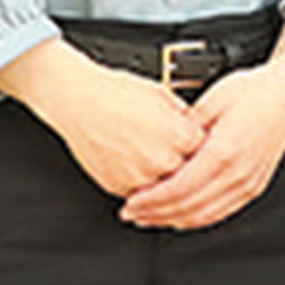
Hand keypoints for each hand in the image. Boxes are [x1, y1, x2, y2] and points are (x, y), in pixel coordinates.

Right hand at [0, 37, 203, 199]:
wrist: (77, 101)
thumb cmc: (114, 92)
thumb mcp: (161, 94)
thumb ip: (183, 115)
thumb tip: (194, 124)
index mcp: (178, 136)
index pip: (207, 152)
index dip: (202, 148)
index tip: (199, 146)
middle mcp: (162, 161)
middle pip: (188, 174)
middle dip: (185, 165)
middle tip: (174, 153)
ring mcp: (140, 178)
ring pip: (164, 189)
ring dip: (163, 178)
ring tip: (151, 158)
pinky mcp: (120, 187)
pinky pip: (139, 193)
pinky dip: (140, 184)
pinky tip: (133, 163)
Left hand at [121, 10, 284, 231]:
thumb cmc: (253, 92)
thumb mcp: (210, 99)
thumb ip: (183, 126)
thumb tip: (159, 143)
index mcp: (225, 151)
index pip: (179, 189)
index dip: (151, 201)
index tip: (131, 203)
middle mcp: (238, 173)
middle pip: (188, 207)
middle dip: (156, 214)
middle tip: (133, 214)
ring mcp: (248, 183)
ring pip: (205, 216)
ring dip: (173, 220)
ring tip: (150, 217)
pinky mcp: (253, 187)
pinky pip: (221, 213)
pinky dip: (196, 218)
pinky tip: (180, 215)